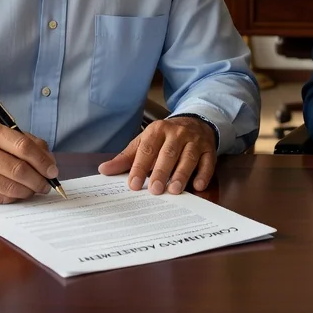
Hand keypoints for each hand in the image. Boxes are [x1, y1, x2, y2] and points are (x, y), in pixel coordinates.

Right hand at [0, 121, 58, 202]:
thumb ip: (23, 141)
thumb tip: (48, 160)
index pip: (23, 147)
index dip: (42, 161)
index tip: (52, 169)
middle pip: (19, 170)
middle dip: (39, 180)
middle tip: (47, 184)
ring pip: (11, 187)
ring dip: (29, 191)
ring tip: (35, 189)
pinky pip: (0, 198)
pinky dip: (15, 197)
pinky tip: (19, 193)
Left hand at [98, 116, 217, 194]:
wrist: (195, 122)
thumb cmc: (165, 137)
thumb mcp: (145, 142)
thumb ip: (126, 158)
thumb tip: (104, 170)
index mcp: (158, 130)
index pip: (147, 149)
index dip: (140, 167)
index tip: (133, 184)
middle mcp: (177, 133)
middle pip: (168, 153)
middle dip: (161, 172)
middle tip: (154, 190)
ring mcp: (195, 140)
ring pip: (188, 157)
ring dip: (181, 174)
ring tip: (174, 190)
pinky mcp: (209, 149)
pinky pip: (208, 162)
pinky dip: (203, 174)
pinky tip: (197, 186)